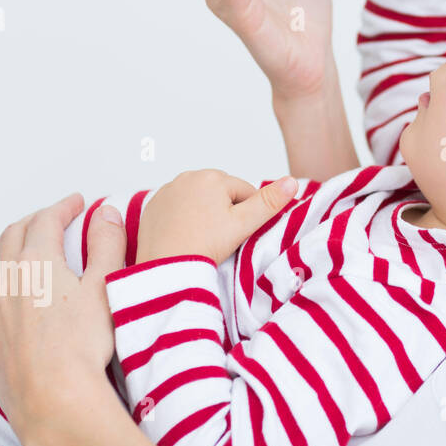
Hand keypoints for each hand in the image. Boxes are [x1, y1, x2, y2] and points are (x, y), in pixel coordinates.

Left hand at [0, 194, 124, 445]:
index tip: (76, 204)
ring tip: (15, 241)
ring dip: (2, 244)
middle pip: (14, 235)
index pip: (47, 220)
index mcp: (37, 262)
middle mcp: (5, 279)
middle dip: (35, 220)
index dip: (63, 207)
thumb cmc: (80, 346)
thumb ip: (106, 243)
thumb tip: (104, 214)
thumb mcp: (106, 285)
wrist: (53, 394)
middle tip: (53, 218)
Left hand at [136, 169, 299, 265]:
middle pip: (221, 193)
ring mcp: (167, 191)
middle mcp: (187, 177)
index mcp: (212, 177)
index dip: (248, 213)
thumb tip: (293, 181)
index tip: (239, 233)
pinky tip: (186, 235)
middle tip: (222, 237)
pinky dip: (185, 217)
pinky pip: (178, 206)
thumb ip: (270, 202)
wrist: (165, 268)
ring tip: (204, 237)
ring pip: (200, 199)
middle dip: (226, 210)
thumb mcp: (244, 224)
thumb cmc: (204, 246)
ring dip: (206, 212)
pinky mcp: (153, 206)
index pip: (245, 191)